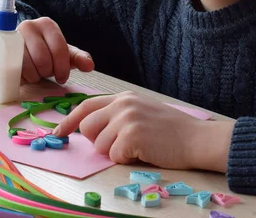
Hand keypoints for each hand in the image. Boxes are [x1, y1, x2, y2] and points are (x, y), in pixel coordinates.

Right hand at [17, 17, 94, 84]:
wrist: (25, 50)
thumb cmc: (48, 52)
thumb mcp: (66, 54)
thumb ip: (79, 58)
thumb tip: (89, 65)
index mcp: (47, 24)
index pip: (59, 48)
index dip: (62, 67)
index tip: (62, 78)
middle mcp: (29, 26)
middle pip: (42, 58)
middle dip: (48, 72)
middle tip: (47, 74)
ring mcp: (13, 37)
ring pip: (28, 65)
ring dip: (36, 76)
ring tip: (37, 73)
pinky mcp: (2, 50)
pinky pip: (15, 70)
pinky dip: (23, 77)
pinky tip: (27, 74)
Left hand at [53, 91, 234, 171]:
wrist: (196, 138)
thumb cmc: (171, 130)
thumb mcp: (141, 111)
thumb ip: (117, 115)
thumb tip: (90, 129)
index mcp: (123, 97)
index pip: (85, 105)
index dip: (69, 120)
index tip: (59, 133)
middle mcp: (122, 104)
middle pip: (87, 126)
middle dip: (97, 141)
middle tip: (119, 145)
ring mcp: (126, 119)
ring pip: (99, 145)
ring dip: (115, 152)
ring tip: (137, 148)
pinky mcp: (132, 136)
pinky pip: (114, 155)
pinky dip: (126, 160)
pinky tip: (143, 153)